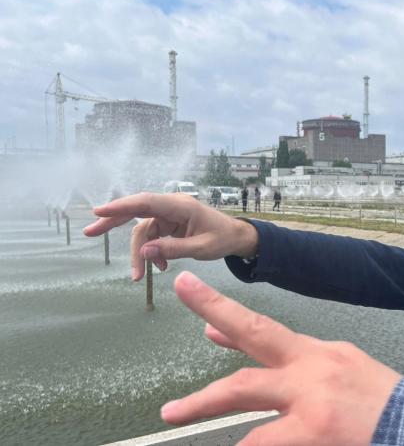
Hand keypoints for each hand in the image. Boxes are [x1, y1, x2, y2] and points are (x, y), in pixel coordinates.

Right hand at [83, 193, 258, 280]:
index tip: (99, 211)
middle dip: (112, 221)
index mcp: (180, 206)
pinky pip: (152, 238)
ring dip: (139, 254)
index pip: (146, 202)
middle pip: (136, 211)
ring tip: (140, 277)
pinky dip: (151, 253)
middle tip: (89, 232)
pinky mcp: (169, 224)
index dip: (121, 206)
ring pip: (143, 232)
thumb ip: (174, 249)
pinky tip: (159, 268)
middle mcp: (171, 206)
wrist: (237, 237)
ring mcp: (169, 215)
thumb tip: (145, 252)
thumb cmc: (223, 239)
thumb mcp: (202, 248)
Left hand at [163, 272, 400, 445]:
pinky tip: (230, 444)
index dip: (222, 308)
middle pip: (253, 339)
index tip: (190, 292)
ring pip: (245, 392)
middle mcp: (310, 368)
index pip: (262, 330)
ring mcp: (311, 399)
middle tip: (169, 316)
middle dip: (213, 322)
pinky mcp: (315, 431)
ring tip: (172, 412)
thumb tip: (227, 338)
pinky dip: (247, 441)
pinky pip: (264, 440)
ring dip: (204, 401)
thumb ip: (286, 359)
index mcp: (316, 353)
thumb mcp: (336, 368)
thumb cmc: (376, 400)